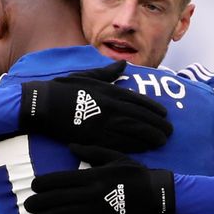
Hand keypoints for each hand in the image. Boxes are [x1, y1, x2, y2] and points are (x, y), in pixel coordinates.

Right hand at [19, 60, 172, 151]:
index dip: (154, 109)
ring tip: (162, 141)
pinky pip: (119, 143)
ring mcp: (104, 123)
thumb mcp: (87, 76)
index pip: (139, 101)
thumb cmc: (64, 89)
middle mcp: (111, 107)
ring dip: (151, 136)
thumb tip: (122, 65)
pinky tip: (144, 148)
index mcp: (110, 92)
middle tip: (170, 132)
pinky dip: (134, 145)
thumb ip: (108, 72)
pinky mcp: (95, 138)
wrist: (44, 105)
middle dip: (158, 125)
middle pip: (142, 117)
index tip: (165, 115)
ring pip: (135, 131)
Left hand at [24, 144, 174, 213]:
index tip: (33, 186)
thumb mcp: (114, 156)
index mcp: (92, 175)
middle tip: (27, 206)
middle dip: (39, 203)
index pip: (60, 179)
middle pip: (57, 199)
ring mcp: (96, 211)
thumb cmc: (135, 172)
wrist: (156, 194)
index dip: (43, 184)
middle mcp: (90, 193)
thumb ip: (91, 150)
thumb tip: (70, 145)